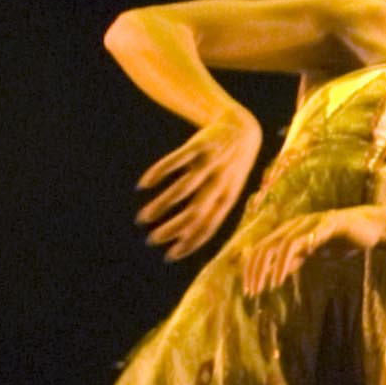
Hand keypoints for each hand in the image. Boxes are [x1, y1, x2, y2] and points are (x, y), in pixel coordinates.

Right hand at [137, 107, 264, 260]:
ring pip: (183, 188)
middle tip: (152, 239)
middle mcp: (220, 181)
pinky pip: (176, 160)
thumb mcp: (228, 190)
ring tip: (143, 218)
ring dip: (162, 205)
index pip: (209, 226)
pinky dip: (159, 172)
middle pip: (196, 211)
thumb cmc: (231, 167)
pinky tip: (144, 184)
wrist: (242, 128)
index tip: (169, 256)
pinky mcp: (198, 145)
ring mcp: (209, 163)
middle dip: (173, 228)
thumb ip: (211, 212)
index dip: (190, 243)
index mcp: (228, 197)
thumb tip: (186, 237)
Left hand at [240, 201, 385, 295]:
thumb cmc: (340, 241)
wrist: (370, 228)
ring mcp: (309, 223)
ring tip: (265, 287)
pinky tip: (281, 277)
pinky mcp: (324, 226)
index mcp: (290, 231)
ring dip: (269, 267)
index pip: (262, 249)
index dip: (252, 269)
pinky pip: (299, 243)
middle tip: (251, 292)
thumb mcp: (312, 253)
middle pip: (264, 246)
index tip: (249, 291)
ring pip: (279, 244)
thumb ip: (294, 260)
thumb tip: (273, 274)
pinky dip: (286, 260)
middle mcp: (295, 225)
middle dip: (255, 270)